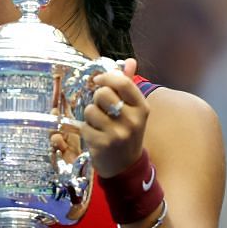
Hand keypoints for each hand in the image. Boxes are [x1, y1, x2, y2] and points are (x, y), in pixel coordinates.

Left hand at [82, 58, 149, 177]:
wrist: (126, 166)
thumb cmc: (127, 132)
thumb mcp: (133, 110)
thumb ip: (129, 84)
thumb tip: (130, 61)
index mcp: (141, 108)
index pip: (123, 82)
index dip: (107, 77)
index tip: (98, 81)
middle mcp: (132, 120)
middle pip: (102, 93)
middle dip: (97, 98)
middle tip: (102, 109)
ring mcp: (118, 133)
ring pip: (91, 109)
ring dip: (90, 115)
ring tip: (99, 124)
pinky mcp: (103, 144)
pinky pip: (85, 126)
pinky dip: (86, 129)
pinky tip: (96, 136)